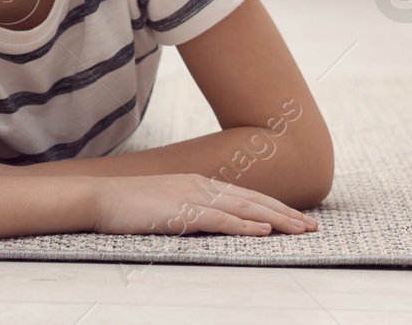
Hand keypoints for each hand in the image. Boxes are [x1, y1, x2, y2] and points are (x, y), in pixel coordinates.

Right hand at [89, 173, 317, 236]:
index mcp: (197, 182)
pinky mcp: (181, 211)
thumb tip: (208, 222)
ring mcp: (191, 196)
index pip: (245, 195)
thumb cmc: (127, 205)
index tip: (297, 218)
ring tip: (300, 229)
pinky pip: (220, 219)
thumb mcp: (165, 204)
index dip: (274, 206)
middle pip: (253, 199)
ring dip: (276, 219)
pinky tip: (263, 230)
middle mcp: (200, 185)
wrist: (99, 198)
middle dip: (286, 213)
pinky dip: (244, 224)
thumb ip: (189, 209)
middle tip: (313, 226)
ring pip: (244, 207)